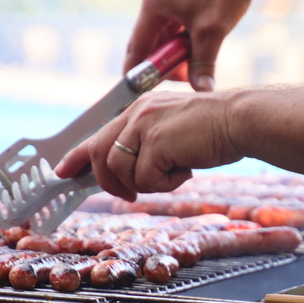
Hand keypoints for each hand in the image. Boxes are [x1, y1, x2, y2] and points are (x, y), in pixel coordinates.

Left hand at [54, 91, 242, 200]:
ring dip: (145, 183)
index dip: (77, 155)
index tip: (62, 171)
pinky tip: (186, 171)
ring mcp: (144, 126)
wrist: (241, 120)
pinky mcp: (156, 142)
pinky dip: (165, 184)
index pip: (99, 133)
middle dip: (109, 182)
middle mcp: (137, 113)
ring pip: (119, 170)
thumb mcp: (173, 132)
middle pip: (100, 154)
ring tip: (174, 173)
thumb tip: (129, 175)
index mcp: (139, 108)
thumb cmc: (215, 130)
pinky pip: (145, 179)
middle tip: (129, 194)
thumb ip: (148, 144)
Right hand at [124, 0, 260, 91]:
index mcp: (152, 4)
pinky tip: (201, 46)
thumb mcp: (212, 32)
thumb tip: (202, 92)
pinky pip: (175, 26)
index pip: (136, 48)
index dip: (139, 73)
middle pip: (150, 43)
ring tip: (198, 62)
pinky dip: (184, 41)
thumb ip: (202, 65)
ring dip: (177, 53)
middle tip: (184, 79)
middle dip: (164, 64)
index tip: (144, 93)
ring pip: (165, 36)